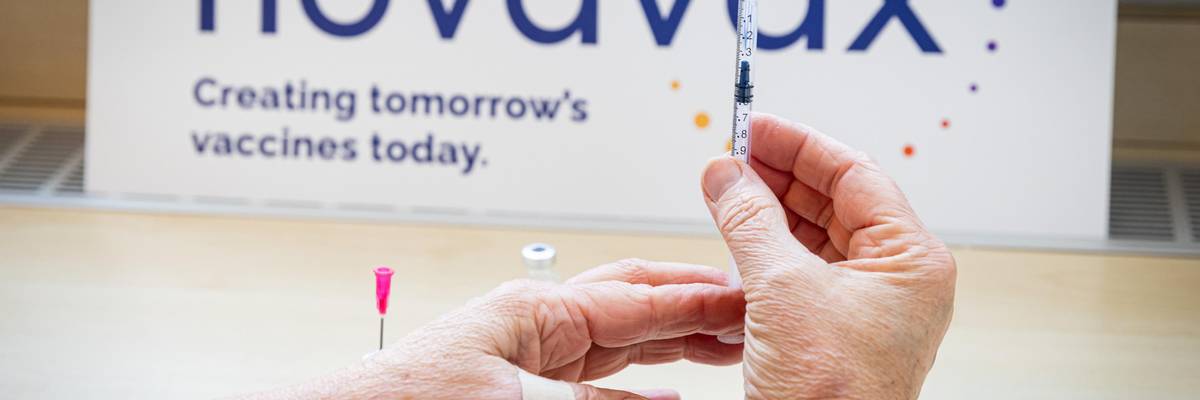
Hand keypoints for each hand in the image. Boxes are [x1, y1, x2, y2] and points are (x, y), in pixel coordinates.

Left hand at [242, 260, 744, 399]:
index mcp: (536, 312)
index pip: (638, 300)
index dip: (699, 301)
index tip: (749, 301)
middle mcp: (538, 326)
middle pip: (636, 305)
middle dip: (695, 307)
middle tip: (752, 314)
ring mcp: (532, 356)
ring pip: (622, 339)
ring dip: (676, 340)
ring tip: (730, 343)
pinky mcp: (524, 384)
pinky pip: (598, 378)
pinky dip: (642, 381)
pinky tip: (673, 390)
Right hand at [702, 113, 955, 398]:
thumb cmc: (833, 397)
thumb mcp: (782, 289)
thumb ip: (750, 220)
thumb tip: (726, 173)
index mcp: (911, 262)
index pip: (856, 175)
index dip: (801, 145)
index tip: (756, 127)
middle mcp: (896, 281)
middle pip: (836, 202)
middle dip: (779, 176)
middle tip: (733, 157)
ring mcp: (866, 308)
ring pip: (815, 237)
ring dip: (769, 213)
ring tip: (726, 192)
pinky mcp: (835, 331)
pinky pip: (802, 273)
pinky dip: (767, 252)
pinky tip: (736, 239)